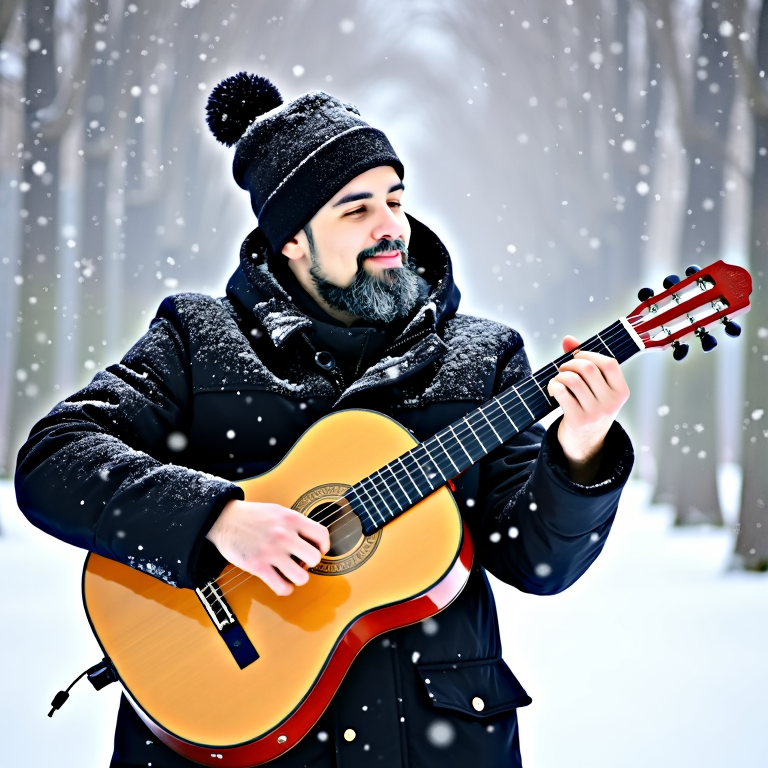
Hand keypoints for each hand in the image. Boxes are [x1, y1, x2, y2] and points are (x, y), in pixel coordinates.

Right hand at [206, 500, 330, 595]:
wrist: (224, 519)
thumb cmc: (252, 516)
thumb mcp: (278, 511)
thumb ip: (295, 523)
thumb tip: (312, 539)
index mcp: (291, 519)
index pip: (322, 534)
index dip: (324, 546)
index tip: (318, 550)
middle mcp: (284, 535)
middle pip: (315, 558)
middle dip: (310, 563)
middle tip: (301, 562)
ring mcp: (271, 552)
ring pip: (302, 577)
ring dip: (298, 578)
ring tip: (291, 573)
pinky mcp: (258, 566)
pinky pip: (282, 587)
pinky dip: (285, 589)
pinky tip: (281, 583)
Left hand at [546, 335, 629, 483]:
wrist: (585, 444)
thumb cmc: (590, 408)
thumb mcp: (595, 388)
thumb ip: (584, 362)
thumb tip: (568, 339)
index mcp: (621, 391)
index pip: (609, 363)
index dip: (589, 354)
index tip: (577, 357)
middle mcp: (611, 402)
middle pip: (588, 368)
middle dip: (570, 363)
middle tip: (563, 369)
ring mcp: (595, 412)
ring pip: (573, 380)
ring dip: (560, 375)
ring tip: (558, 380)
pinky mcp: (578, 420)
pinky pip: (562, 393)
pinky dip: (553, 386)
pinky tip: (553, 390)